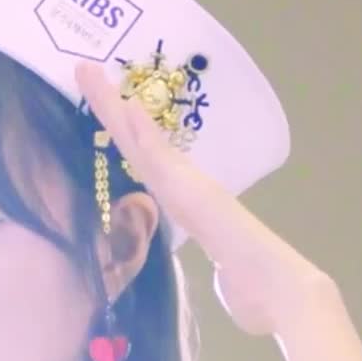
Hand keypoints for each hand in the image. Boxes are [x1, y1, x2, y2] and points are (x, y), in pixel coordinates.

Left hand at [73, 60, 338, 336]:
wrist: (280, 292)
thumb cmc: (252, 290)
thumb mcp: (218, 270)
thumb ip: (211, 259)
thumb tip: (219, 270)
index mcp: (184, 201)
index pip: (141, 160)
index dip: (118, 130)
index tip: (98, 101)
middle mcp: (184, 186)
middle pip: (136, 140)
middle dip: (108, 104)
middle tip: (81, 68)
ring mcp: (189, 187)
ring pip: (142, 141)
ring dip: (115, 107)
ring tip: (88, 75)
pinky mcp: (193, 195)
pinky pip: (160, 159)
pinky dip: (141, 133)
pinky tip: (124, 108)